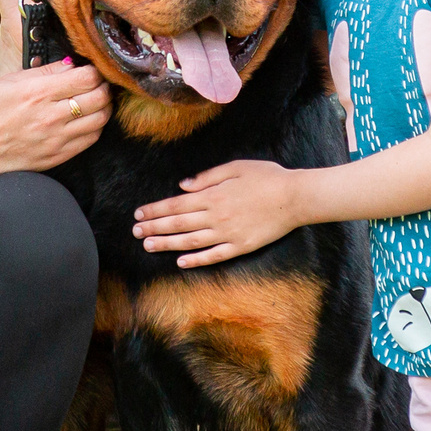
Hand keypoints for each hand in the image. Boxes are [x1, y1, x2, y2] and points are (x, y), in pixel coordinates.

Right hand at [0, 58, 107, 187]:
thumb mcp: (10, 80)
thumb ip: (45, 71)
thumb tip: (71, 64)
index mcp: (38, 92)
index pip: (86, 77)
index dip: (94, 70)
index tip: (90, 69)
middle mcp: (51, 116)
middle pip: (99, 97)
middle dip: (104, 86)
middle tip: (97, 83)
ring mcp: (57, 138)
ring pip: (100, 119)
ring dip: (103, 107)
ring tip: (95, 101)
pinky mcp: (59, 155)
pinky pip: (91, 139)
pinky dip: (95, 126)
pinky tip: (87, 119)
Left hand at [132, 160, 302, 267]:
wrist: (295, 197)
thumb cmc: (267, 177)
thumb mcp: (236, 167)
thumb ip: (207, 177)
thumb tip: (183, 186)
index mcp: (213, 195)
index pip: (176, 205)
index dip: (155, 210)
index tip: (139, 214)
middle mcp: (216, 216)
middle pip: (178, 224)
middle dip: (153, 227)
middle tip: (135, 232)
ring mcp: (228, 234)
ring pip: (190, 242)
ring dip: (167, 244)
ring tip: (148, 246)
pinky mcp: (240, 247)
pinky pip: (214, 256)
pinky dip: (196, 260)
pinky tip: (180, 262)